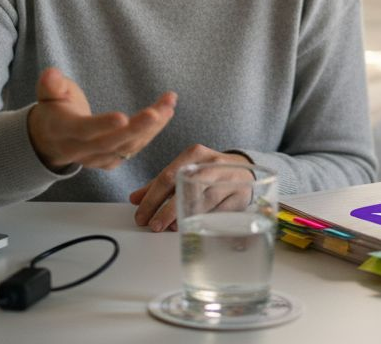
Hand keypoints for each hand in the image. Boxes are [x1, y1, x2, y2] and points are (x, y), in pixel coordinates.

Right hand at [27, 67, 175, 170]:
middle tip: (158, 112)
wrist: (52, 139)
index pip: (84, 130)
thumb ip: (50, 84)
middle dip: (137, 128)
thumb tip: (51, 74)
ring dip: (152, 128)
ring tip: (169, 104)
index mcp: (63, 131)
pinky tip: (165, 114)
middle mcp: (80, 150)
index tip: (123, 116)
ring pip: (127, 147)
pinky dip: (151, 133)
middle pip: (111, 143)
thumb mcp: (47, 93)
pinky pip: (133, 149)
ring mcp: (96, 159)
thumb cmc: (55, 109)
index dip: (103, 125)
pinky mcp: (110, 162)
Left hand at [128, 145, 254, 231]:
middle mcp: (213, 163)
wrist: (245, 169)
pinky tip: (193, 227)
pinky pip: (219, 212)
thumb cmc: (209, 171)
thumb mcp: (185, 169)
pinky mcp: (241, 196)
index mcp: (195, 154)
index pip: (168, 176)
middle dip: (166, 209)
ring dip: (185, 217)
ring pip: (203, 200)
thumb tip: (135, 199)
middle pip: (185, 187)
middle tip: (154, 225)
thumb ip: (159, 184)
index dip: (152, 198)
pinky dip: (204, 221)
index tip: (141, 215)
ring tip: (170, 228)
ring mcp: (229, 179)